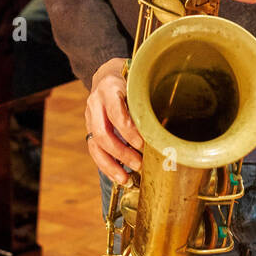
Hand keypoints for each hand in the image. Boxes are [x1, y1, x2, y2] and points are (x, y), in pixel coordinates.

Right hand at [85, 57, 143, 185]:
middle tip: (139, 164)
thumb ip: (146, 103)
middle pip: (102, 133)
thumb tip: (165, 132)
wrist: (107, 76)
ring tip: (126, 179)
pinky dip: (107, 166)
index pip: (116, 113)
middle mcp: (95, 103)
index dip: (129, 131)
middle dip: (121, 152)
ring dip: (111, 165)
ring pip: (95, 145)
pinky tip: (119, 177)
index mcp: (109, 88)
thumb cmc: (130, 82)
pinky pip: (94, 151)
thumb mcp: (138, 85)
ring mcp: (89, 117)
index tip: (143, 145)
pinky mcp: (89, 129)